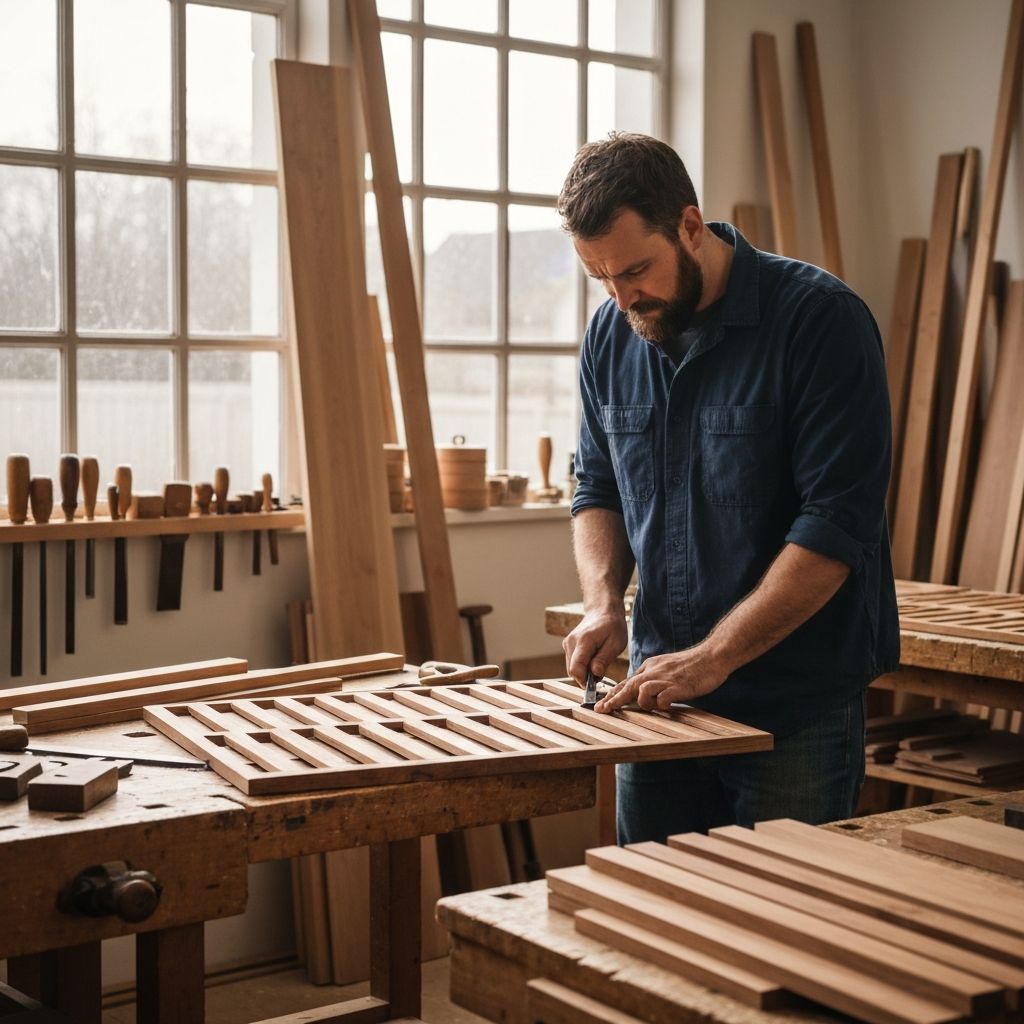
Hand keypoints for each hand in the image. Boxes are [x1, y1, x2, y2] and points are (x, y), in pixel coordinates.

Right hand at [563, 606, 627, 685]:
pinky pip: (572, 663)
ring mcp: (567, 643)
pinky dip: (582, 666)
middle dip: (586, 677)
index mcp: (583, 641)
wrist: (603, 611)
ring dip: (584, 672)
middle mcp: (571, 642)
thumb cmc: (612, 626)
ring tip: (599, 663)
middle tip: (602, 672)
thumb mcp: (616, 643)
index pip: (576, 669)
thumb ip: (604, 659)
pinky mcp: (567, 645)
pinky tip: (593, 659)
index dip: (585, 681)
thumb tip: (595, 675)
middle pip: (572, 671)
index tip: (597, 684)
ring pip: (572, 668)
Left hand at [594, 642, 728, 712]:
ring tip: (655, 706)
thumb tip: (641, 690)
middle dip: (613, 700)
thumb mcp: (666, 667)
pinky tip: (667, 706)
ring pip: (641, 691)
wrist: (711, 656)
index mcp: (650, 666)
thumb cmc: (691, 664)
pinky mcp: (677, 686)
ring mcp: (665, 678)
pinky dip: (661, 705)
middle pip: (628, 686)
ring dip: (644, 703)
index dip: (613, 694)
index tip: (602, 704)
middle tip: (602, 710)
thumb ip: (653, 676)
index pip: (627, 681)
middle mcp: (654, 671)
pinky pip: (662, 699)